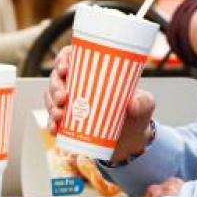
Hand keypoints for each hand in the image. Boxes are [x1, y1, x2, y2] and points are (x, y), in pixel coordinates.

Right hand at [45, 45, 156, 163]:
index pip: (71, 57)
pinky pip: (53, 119)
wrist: (132, 139)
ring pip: (51, 97)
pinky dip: (51, 124)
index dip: (62, 59)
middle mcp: (78, 84)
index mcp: (94, 71)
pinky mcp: (67, 121)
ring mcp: (71, 103)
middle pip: (56, 77)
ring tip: (59, 116)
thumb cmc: (137, 112)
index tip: (65, 68)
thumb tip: (132, 104)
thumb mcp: (145, 103)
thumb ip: (143, 102)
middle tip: (63, 97)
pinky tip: (54, 129)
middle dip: (55, 86)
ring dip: (50, 105)